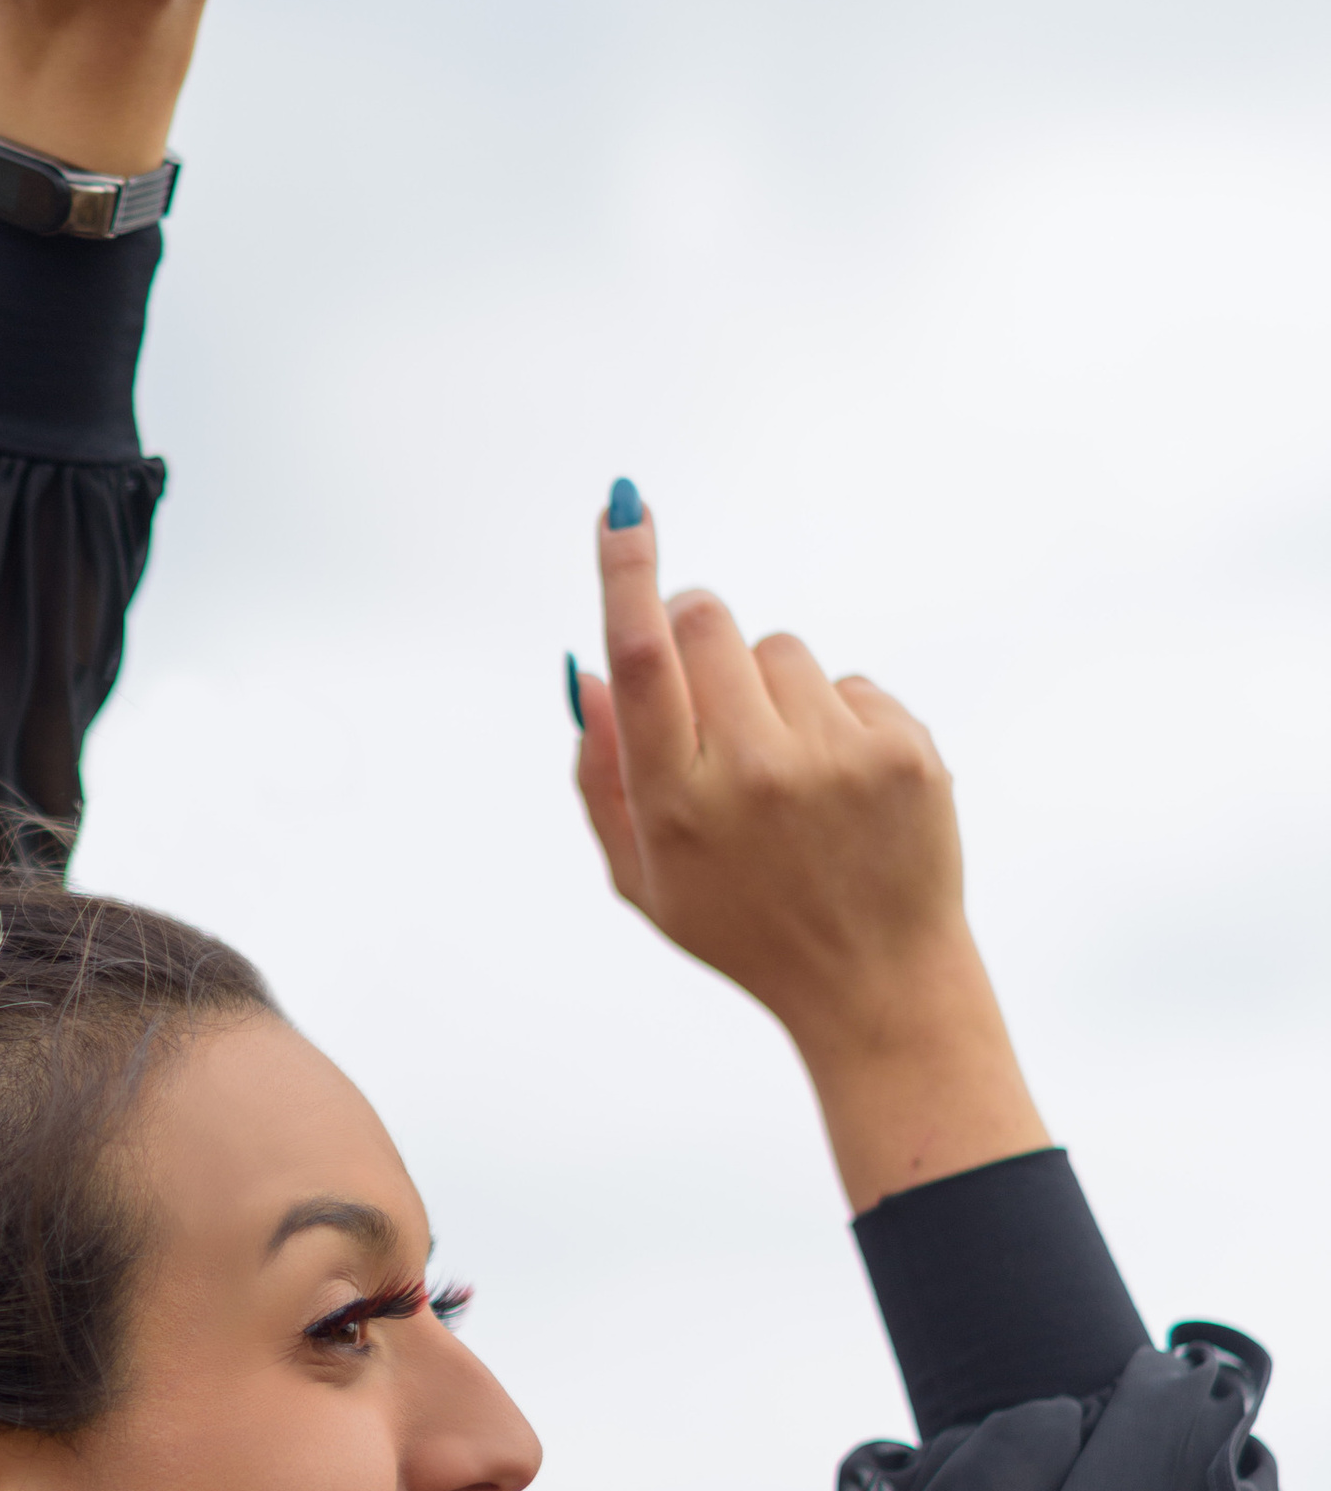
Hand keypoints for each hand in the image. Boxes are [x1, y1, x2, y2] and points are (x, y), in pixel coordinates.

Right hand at [572, 494, 1047, 1210]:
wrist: (876, 983)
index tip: (625, 507)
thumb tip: (586, 670)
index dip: (627, 574)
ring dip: (773, 691)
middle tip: (709, 693)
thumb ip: (601, 777)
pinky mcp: (903, 753)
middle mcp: (754, 775)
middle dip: (698, 633)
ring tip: (789, 774)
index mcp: (675, 806)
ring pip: (781, 650)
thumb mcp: (642, 878)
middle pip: (711, 623)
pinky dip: (837, 721)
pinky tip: (841, 789)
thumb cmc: (742, 927)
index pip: (644, 660)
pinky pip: (848, 683)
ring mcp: (836, 760)